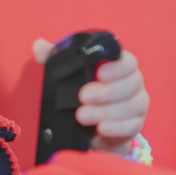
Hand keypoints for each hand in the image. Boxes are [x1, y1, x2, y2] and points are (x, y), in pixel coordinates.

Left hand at [32, 38, 150, 153]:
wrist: (89, 128)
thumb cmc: (81, 94)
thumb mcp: (65, 76)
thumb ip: (54, 59)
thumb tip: (38, 45)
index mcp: (119, 66)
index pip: (127, 61)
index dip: (116, 66)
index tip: (99, 73)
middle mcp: (133, 83)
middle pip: (132, 83)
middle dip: (107, 91)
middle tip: (83, 96)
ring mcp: (137, 104)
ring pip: (132, 105)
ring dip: (107, 111)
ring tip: (82, 116)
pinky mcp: (136, 125)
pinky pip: (132, 126)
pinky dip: (116, 127)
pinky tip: (101, 128)